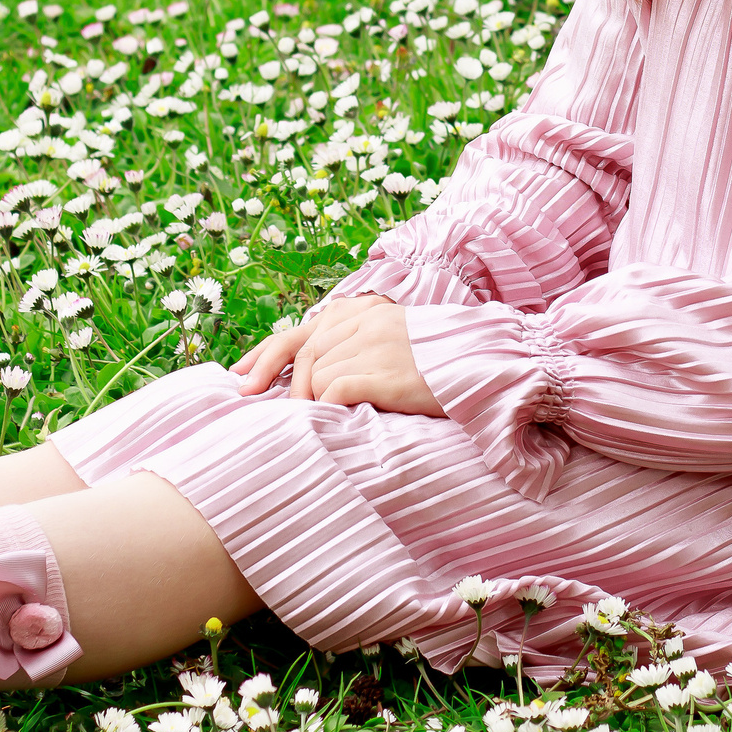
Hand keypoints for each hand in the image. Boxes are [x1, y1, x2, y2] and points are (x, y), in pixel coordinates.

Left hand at [233, 294, 446, 417]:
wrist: (488, 365)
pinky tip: (332, 419)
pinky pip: (336, 390)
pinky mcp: (387, 373)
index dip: (267, 354)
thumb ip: (359, 345)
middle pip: (305, 352)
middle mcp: (368, 322)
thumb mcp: (397, 340)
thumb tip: (316, 373)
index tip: (243, 376)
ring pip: (317, 373)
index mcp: (367, 311)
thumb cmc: (442, 363)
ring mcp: (377, 345)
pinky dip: (326, 407)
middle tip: (253, 402)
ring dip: (311, 399)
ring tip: (313, 419)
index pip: (305, 331)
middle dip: (278, 381)